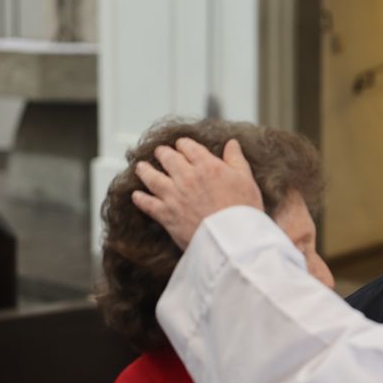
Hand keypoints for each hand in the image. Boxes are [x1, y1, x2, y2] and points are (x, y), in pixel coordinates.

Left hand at [132, 137, 262, 249]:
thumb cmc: (243, 210)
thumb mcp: (246, 179)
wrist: (232, 239)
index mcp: (207, 166)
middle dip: (163, 153)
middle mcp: (186, 177)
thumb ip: (236, 159)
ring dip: (144, 170)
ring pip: (151, 177)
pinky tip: (136, 195)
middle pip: (167, 158)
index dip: (183, 144)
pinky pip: (147, 203)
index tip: (181, 145)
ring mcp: (173, 195)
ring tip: (141, 167)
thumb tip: (231, 143)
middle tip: (160, 152)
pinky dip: (140, 198)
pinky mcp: (166, 215)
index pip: (188, 147)